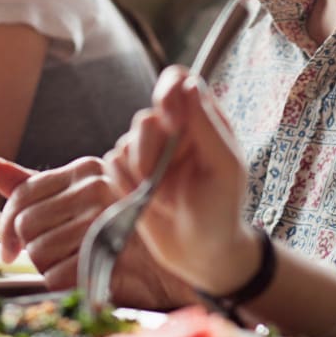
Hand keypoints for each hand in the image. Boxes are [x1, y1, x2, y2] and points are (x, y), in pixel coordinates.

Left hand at [0, 156, 119, 286]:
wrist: (162, 272)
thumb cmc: (113, 232)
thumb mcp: (76, 200)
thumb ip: (34, 186)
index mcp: (87, 169)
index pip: (23, 194)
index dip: (7, 226)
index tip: (11, 247)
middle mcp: (98, 188)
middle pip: (27, 225)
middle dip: (33, 249)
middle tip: (58, 254)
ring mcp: (105, 220)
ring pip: (39, 253)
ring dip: (49, 268)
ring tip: (75, 263)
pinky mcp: (107, 256)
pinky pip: (55, 277)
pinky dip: (63, 286)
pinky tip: (83, 278)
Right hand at [103, 65, 257, 296]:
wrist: (203, 255)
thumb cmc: (223, 209)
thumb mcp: (224, 167)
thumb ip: (206, 125)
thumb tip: (189, 83)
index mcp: (201, 119)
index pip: (176, 81)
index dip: (166, 92)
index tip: (171, 120)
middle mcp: (173, 130)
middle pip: (144, 119)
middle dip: (152, 152)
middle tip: (165, 179)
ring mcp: (149, 152)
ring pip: (124, 143)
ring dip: (140, 174)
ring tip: (164, 198)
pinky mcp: (129, 174)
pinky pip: (111, 164)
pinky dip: (125, 185)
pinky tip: (145, 203)